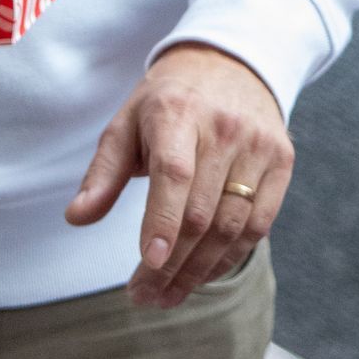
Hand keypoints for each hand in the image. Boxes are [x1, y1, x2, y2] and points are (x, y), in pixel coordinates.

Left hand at [65, 43, 293, 308]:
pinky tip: (201, 275)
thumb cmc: (168, 102)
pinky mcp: (282, 160)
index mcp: (178, 113)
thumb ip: (103, 173)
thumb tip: (76, 218)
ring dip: (198, 271)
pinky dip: (230, 257)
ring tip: (167, 296)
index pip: (173, 173)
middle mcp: (224, 127)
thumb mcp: (127, 123)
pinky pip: (259, 224)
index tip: (149, 263)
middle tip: (144, 295)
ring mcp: (258, 145)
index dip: (162, 221)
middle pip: (201, 212)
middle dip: (171, 264)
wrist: (230, 62)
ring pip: (231, 226)